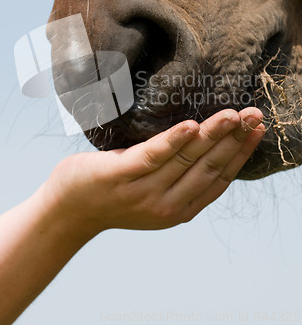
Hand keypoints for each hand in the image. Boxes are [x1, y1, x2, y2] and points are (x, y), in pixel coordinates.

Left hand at [45, 108, 264, 240]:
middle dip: (235, 140)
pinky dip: (174, 141)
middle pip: (209, 167)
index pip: (219, 179)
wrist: (68, 211)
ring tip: (232, 115)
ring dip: (213, 135)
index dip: (241, 154)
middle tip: (254, 115)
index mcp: (179, 208)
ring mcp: (143, 191)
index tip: (258, 131)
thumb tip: (205, 143)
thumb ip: (179, 177)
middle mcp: (166, 204)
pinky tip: (191, 126)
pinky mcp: (120, 175)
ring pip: (187, 159)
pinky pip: (152, 155)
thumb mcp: (154, 193)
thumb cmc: (114, 194)